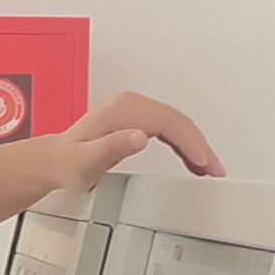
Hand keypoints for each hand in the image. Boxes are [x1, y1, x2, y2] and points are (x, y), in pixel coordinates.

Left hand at [57, 93, 223, 186]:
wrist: (57, 159)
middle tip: (217, 169)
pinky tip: (195, 160)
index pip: (167, 122)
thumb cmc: (69, 162)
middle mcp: (130, 106)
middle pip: (178, 121)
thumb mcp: (87, 161)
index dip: (190, 142)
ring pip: (178, 124)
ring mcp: (135, 110)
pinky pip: (170, 128)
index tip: (204, 161)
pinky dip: (185, 144)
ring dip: (197, 145)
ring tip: (212, 168)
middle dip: (201, 145)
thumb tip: (140, 136)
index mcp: (122, 112)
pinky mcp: (138, 118)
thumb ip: (113, 148)